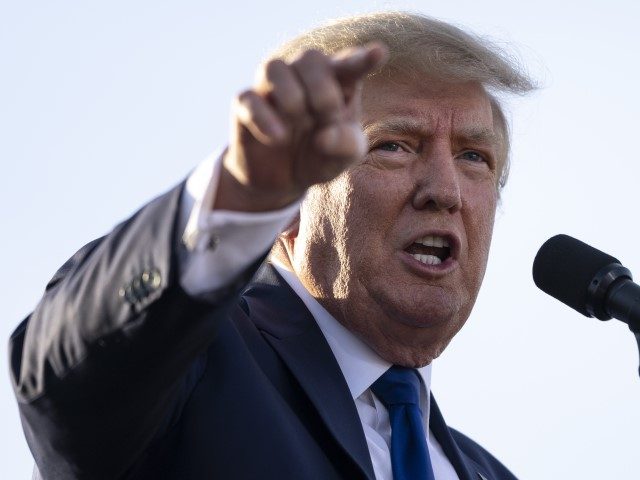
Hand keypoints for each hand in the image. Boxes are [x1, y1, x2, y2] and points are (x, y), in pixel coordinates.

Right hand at [214, 43, 387, 211]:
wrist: (283, 180)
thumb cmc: (321, 156)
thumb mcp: (343, 158)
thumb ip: (347, 147)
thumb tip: (325, 136)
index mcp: (336, 83)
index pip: (349, 64)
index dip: (362, 59)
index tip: (379, 53)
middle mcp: (302, 77)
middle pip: (310, 57)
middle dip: (323, 91)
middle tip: (327, 119)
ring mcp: (271, 88)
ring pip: (274, 67)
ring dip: (292, 96)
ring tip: (300, 122)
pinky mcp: (245, 105)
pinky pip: (249, 99)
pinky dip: (265, 118)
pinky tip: (279, 138)